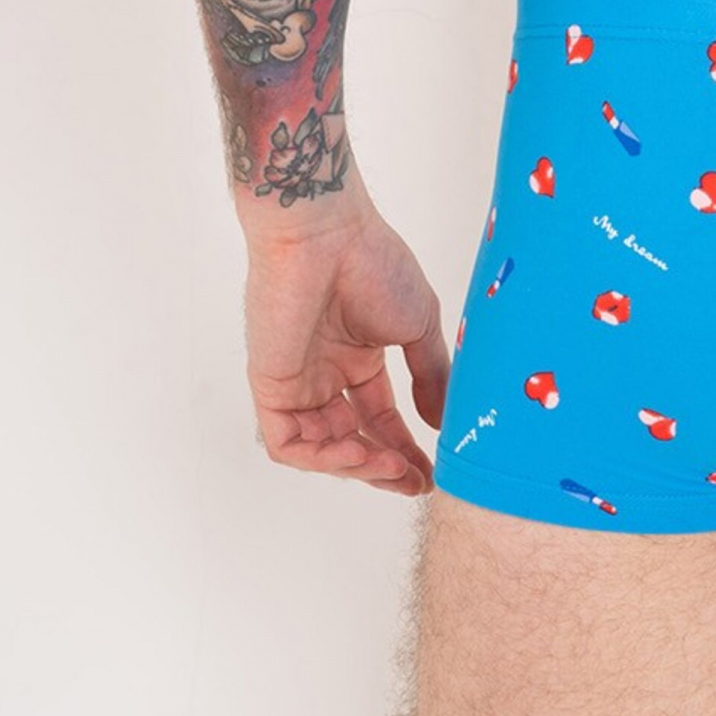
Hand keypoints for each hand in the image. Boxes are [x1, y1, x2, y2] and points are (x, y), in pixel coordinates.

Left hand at [242, 202, 450, 494]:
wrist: (327, 235)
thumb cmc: (372, 262)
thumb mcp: (417, 324)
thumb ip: (431, 375)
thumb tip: (444, 422)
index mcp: (357, 355)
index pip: (378, 417)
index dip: (403, 449)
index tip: (430, 472)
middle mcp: (325, 372)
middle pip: (350, 439)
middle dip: (382, 467)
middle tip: (413, 481)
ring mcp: (297, 380)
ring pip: (320, 448)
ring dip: (356, 465)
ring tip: (390, 467)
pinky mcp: (271, 385)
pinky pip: (289, 442)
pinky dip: (321, 458)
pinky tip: (357, 452)